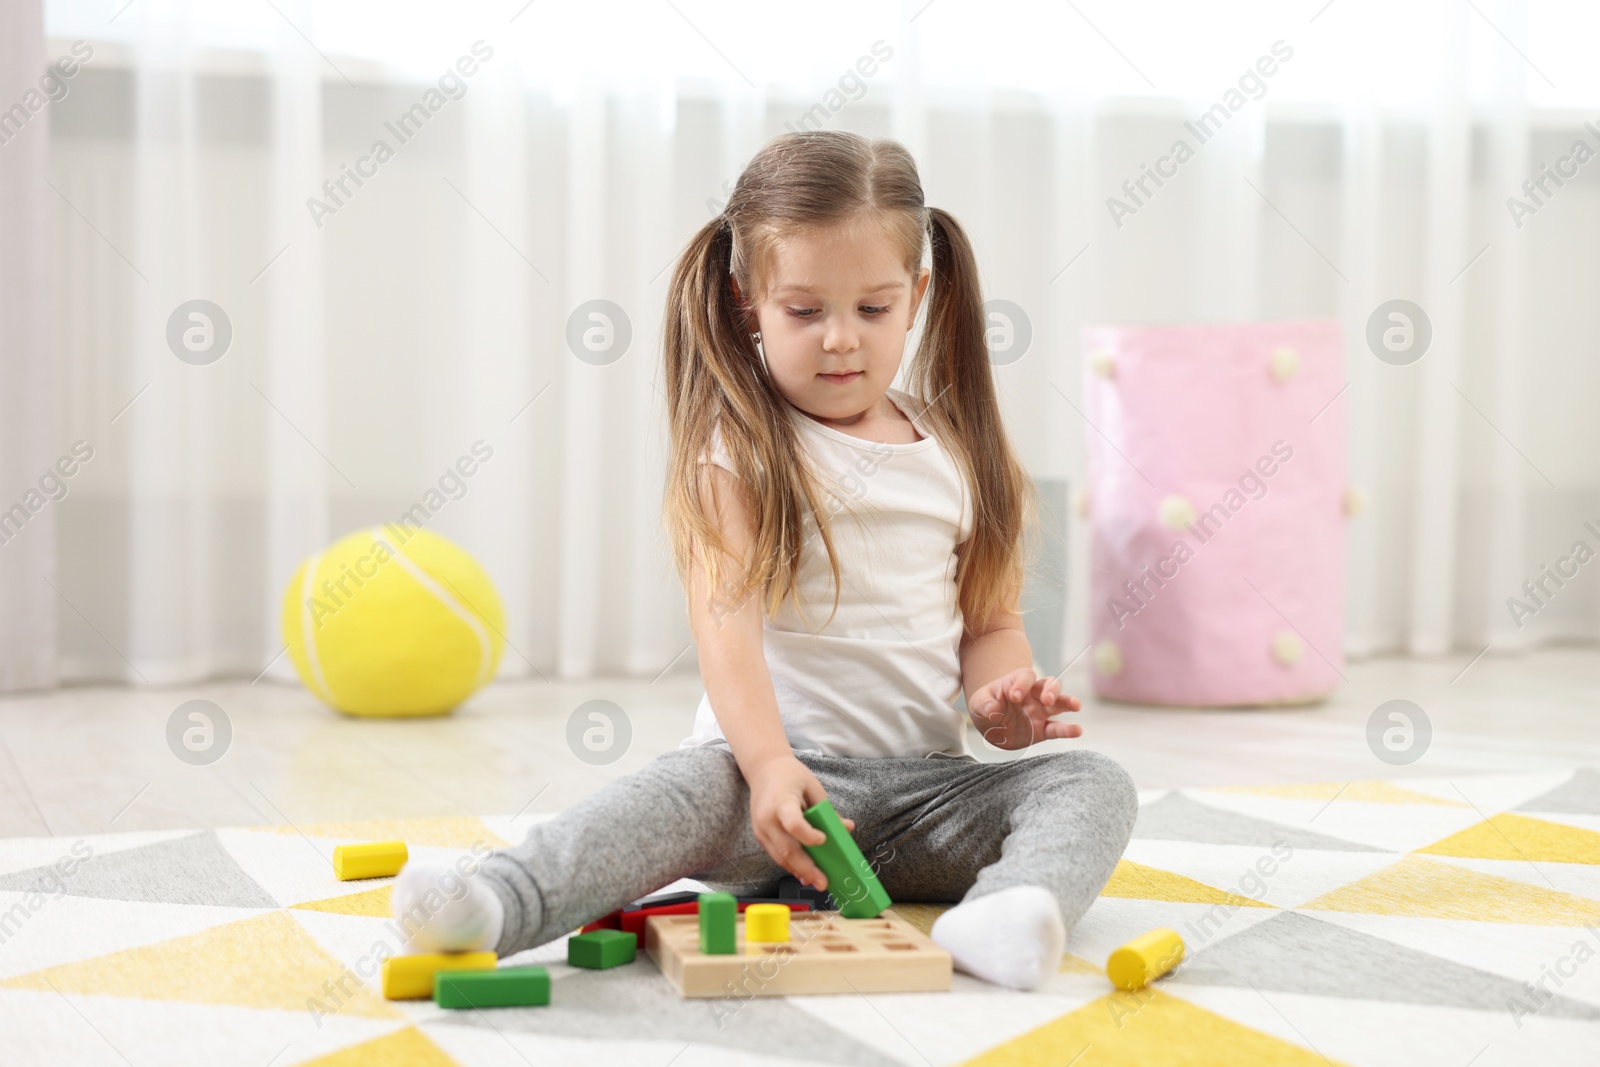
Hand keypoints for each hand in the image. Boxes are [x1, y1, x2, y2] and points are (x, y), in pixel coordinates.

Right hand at [747, 754, 855, 891]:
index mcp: (781, 801)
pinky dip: (790, 865)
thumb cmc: (790, 776)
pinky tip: (804, 873)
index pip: (793, 823)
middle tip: (823, 882)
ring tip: (816, 882)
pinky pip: (776, 854)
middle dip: (806, 868)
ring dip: (798, 871)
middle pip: (786, 848)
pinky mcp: (760, 836)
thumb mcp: (813, 787)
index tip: (823, 840)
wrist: (763, 769)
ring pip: (780, 857)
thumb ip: (828, 811)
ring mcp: (760, 829)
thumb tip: (847, 828)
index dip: (808, 835)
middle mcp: (767, 818)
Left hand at [968, 667, 1081, 750]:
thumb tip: (992, 709)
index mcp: (1016, 683)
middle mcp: (1032, 695)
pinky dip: (1067, 729)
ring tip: (1075, 705)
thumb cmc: (986, 707)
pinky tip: (1077, 730)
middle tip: (1046, 699)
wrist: (990, 726)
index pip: (1025, 676)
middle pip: (1049, 685)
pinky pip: (1057, 728)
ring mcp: (1040, 712)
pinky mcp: (1042, 730)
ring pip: (1058, 703)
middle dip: (1051, 690)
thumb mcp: (978, 703)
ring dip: (1067, 702)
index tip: (1014, 696)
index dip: (1022, 684)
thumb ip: (984, 704)